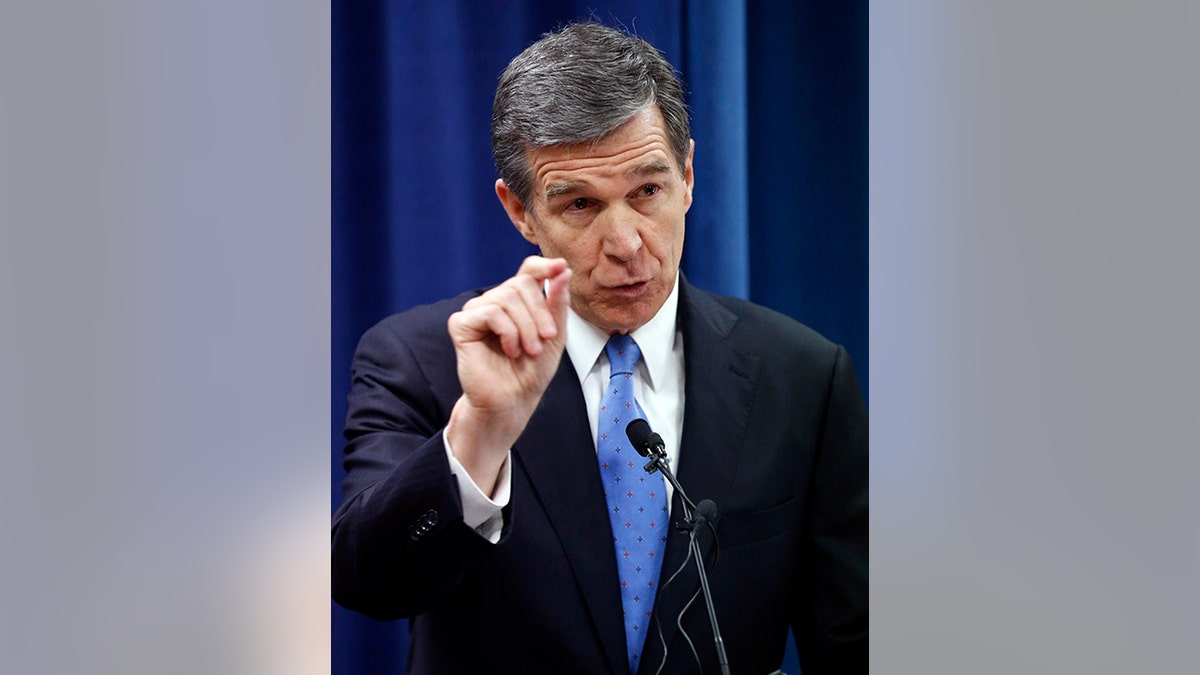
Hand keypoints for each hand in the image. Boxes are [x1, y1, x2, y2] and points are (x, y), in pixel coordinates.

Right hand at [445, 256, 571, 493]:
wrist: (513, 400)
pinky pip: (490, 312)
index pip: (528, 269)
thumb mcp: (555, 334)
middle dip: (539, 312)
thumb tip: (563, 269)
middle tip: (545, 339)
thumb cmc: (532, 371)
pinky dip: (507, 332)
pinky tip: (509, 350)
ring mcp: (476, 311)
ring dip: (525, 327)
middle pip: (520, 284)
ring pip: (506, 298)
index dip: (543, 265)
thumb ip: (557, 302)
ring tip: (528, 350)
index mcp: (517, 301)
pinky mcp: (461, 324)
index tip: (561, 267)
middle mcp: (495, 301)